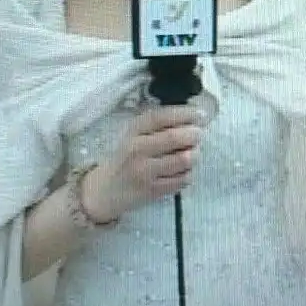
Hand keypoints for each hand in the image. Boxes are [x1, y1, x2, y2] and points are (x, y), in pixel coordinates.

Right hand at [81, 105, 204, 222]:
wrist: (106, 189)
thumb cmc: (125, 156)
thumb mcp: (134, 135)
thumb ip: (158, 125)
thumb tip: (190, 117)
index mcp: (133, 131)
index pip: (161, 117)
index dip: (184, 113)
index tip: (200, 113)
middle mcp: (137, 149)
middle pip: (174, 138)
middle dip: (194, 134)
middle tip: (199, 133)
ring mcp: (145, 172)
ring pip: (182, 160)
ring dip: (195, 154)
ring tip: (194, 152)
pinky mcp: (152, 191)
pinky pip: (182, 180)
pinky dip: (189, 173)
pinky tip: (185, 170)